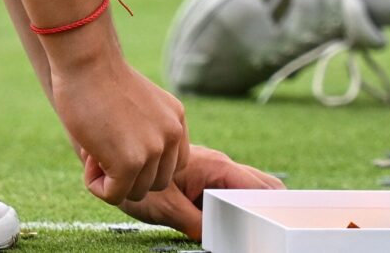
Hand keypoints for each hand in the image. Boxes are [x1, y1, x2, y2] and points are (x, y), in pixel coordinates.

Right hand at [50, 49, 187, 205]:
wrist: (87, 62)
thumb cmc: (99, 77)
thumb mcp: (139, 106)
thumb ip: (145, 133)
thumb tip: (132, 172)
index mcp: (176, 119)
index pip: (173, 165)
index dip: (145, 165)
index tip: (120, 146)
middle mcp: (171, 135)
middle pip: (157, 183)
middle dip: (129, 176)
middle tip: (103, 151)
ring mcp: (154, 150)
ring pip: (136, 192)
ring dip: (111, 180)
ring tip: (93, 151)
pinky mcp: (129, 163)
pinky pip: (114, 195)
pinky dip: (97, 186)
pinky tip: (88, 158)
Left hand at [94, 143, 283, 237]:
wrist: (112, 150)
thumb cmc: (135, 173)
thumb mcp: (165, 207)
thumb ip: (196, 224)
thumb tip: (219, 241)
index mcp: (217, 166)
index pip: (258, 187)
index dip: (269, 207)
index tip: (277, 226)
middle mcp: (220, 165)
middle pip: (260, 185)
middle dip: (268, 206)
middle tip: (274, 231)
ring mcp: (213, 171)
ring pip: (244, 189)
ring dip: (251, 207)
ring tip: (258, 231)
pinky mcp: (203, 179)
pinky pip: (228, 193)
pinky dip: (236, 207)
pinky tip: (235, 224)